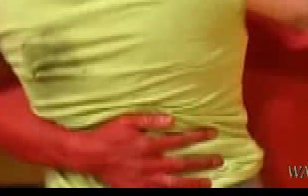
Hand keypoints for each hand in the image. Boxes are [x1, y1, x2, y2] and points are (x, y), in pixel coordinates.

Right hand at [69, 115, 221, 187]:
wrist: (88, 155)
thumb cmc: (107, 135)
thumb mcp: (127, 120)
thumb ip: (149, 121)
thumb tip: (171, 119)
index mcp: (149, 144)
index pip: (179, 140)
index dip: (197, 137)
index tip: (212, 134)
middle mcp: (151, 163)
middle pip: (182, 163)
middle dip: (202, 161)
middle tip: (219, 159)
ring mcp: (146, 179)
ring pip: (175, 183)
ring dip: (194, 182)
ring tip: (209, 182)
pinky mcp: (139, 189)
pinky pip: (161, 193)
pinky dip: (174, 193)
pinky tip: (184, 192)